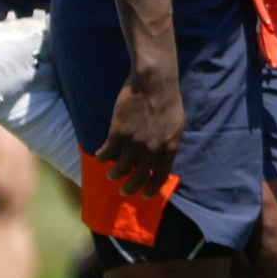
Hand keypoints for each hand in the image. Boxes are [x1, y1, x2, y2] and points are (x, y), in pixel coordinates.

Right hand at [96, 67, 183, 197]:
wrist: (154, 82)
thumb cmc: (168, 100)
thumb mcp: (177, 125)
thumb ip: (169, 143)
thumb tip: (162, 157)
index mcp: (169, 148)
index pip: (161, 176)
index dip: (152, 188)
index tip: (145, 195)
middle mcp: (152, 149)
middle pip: (139, 177)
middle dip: (130, 187)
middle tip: (124, 191)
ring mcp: (135, 142)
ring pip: (121, 168)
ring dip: (114, 174)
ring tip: (111, 175)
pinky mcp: (119, 133)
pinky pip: (107, 152)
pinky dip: (102, 157)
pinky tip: (99, 156)